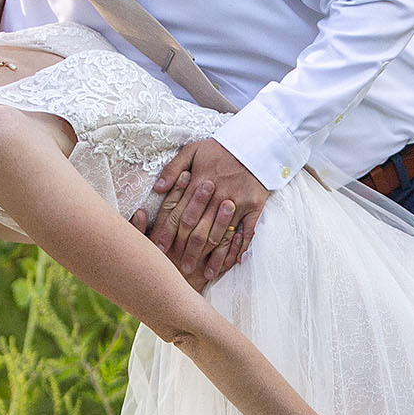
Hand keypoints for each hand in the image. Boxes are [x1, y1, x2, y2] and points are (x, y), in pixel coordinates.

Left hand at [129, 138, 269, 284]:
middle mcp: (217, 195)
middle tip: (182, 270)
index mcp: (199, 182)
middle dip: (189, 252)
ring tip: (206, 274)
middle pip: (200, 230)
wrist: (256, 141)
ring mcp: (238, 202)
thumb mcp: (192, 150)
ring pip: (223, 235)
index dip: (168, 234)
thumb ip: (173, 169)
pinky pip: (248, 232)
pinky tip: (234, 263)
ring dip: (214, 257)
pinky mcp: (255, 206)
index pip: (180, 214)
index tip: (159, 251)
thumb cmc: (220, 147)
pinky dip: (241, 248)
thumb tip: (157, 189)